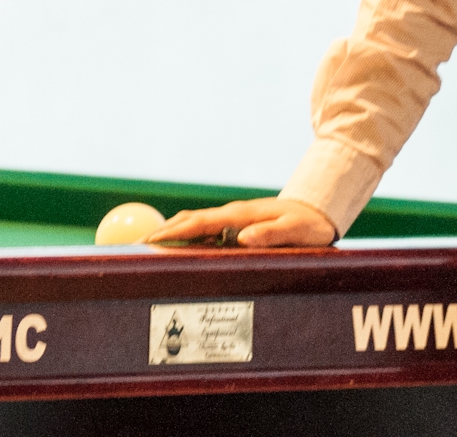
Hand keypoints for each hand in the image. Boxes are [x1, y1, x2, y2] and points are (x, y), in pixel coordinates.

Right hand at [149, 197, 336, 249]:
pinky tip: (177, 244)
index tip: (151, 240)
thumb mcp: (296, 232)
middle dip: (163, 230)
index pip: (202, 223)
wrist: (320, 211)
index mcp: (243, 215)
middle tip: (136, 244)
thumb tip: (242, 238)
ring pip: (196, 222)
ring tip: (148, 245)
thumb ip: (271, 234)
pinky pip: (206, 227)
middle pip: (191, 220)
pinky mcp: (237, 223)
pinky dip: (186, 233)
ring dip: (172, 230)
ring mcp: (234, 218)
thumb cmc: (309, 225)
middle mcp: (234, 214)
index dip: (175, 231)